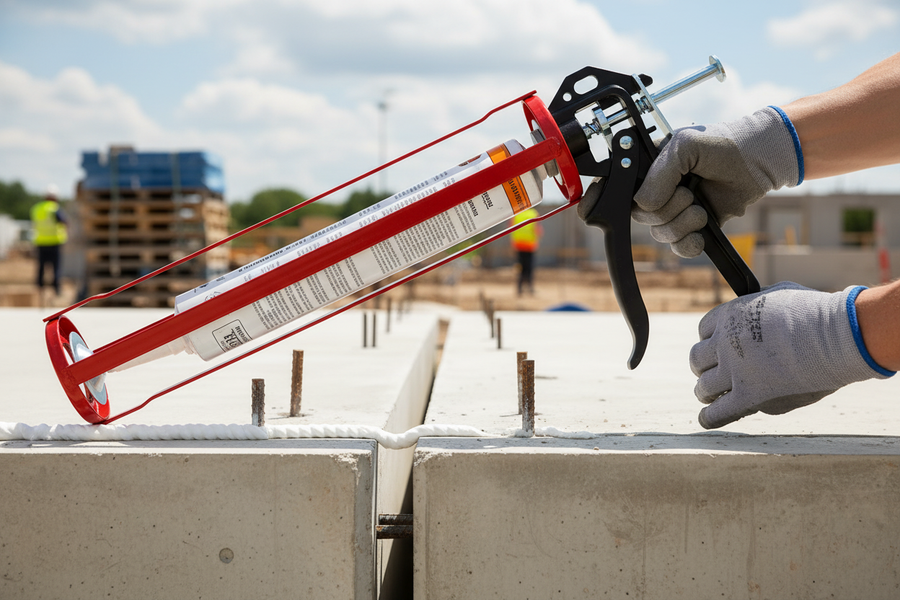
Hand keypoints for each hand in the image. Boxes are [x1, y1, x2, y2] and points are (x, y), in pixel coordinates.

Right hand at [633, 107, 801, 257]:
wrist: (759, 159)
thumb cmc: (723, 144)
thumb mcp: (684, 147)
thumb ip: (658, 174)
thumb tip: (646, 206)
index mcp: (649, 168)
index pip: (627, 192)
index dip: (635, 199)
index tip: (654, 194)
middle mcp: (659, 190)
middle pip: (643, 217)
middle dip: (669, 210)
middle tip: (690, 195)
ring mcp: (675, 209)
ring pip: (660, 233)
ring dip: (683, 225)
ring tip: (702, 211)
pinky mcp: (693, 226)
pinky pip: (678, 247)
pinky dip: (688, 245)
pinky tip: (700, 237)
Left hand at [690, 282, 892, 428]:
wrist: (835, 337)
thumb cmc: (816, 313)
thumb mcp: (778, 295)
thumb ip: (760, 305)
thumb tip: (756, 306)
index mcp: (729, 316)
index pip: (704, 330)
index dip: (710, 340)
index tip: (716, 347)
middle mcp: (725, 343)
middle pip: (697, 359)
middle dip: (703, 366)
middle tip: (712, 372)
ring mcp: (735, 371)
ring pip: (704, 387)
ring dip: (705, 391)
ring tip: (708, 395)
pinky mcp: (750, 397)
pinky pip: (718, 413)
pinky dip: (709, 417)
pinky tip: (706, 419)